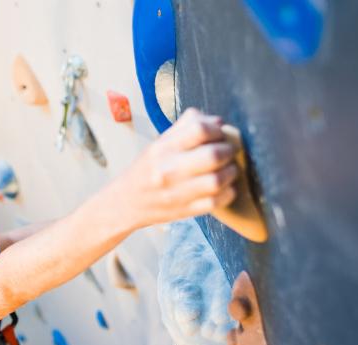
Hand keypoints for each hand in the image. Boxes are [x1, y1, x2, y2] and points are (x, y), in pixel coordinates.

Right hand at [113, 108, 238, 229]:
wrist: (126, 203)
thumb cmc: (147, 169)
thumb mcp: (159, 143)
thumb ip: (186, 127)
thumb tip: (218, 121)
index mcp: (163, 148)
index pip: (199, 130)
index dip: (217, 129)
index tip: (219, 133)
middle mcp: (168, 170)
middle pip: (213, 155)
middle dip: (229, 150)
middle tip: (229, 151)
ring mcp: (177, 193)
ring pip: (218, 180)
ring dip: (231, 172)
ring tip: (229, 169)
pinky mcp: (185, 211)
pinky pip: (217, 202)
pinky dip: (228, 192)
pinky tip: (225, 187)